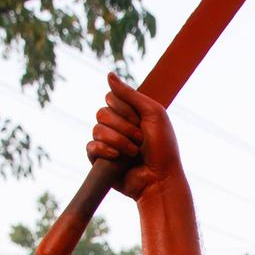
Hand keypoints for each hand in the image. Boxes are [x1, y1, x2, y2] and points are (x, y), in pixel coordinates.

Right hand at [87, 72, 182, 201]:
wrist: (161, 180)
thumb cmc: (163, 149)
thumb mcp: (154, 114)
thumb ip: (131, 94)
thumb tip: (109, 75)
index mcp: (129, 115)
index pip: (111, 98)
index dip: (125, 109)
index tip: (141, 121)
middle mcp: (117, 128)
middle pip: (102, 113)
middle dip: (123, 127)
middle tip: (140, 139)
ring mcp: (108, 144)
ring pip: (97, 129)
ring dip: (119, 140)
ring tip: (134, 153)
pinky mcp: (101, 161)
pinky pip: (91, 147)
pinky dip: (105, 151)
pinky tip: (118, 158)